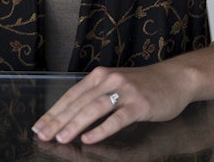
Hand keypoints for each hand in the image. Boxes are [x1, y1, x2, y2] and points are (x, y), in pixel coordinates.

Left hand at [32, 63, 197, 144]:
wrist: (175, 78)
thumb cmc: (144, 85)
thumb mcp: (116, 84)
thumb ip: (96, 95)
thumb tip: (70, 115)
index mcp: (100, 75)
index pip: (71, 95)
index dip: (53, 112)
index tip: (38, 126)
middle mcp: (109, 80)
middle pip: (78, 103)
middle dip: (58, 121)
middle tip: (43, 135)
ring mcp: (124, 92)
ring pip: (94, 109)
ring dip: (75, 125)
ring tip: (61, 138)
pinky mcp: (139, 104)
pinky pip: (117, 119)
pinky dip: (101, 129)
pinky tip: (89, 139)